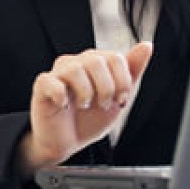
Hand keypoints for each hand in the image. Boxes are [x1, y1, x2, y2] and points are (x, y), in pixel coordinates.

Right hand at [19, 42, 152, 176]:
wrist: (68, 142)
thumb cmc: (91, 119)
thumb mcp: (119, 97)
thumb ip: (132, 71)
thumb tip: (146, 45)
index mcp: (97, 63)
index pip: (115, 57)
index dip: (122, 81)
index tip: (121, 99)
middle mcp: (78, 62)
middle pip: (97, 61)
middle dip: (106, 88)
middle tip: (103, 105)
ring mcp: (59, 73)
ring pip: (75, 69)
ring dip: (86, 93)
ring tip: (84, 105)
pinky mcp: (42, 86)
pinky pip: (50, 81)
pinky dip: (61, 96)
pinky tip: (65, 105)